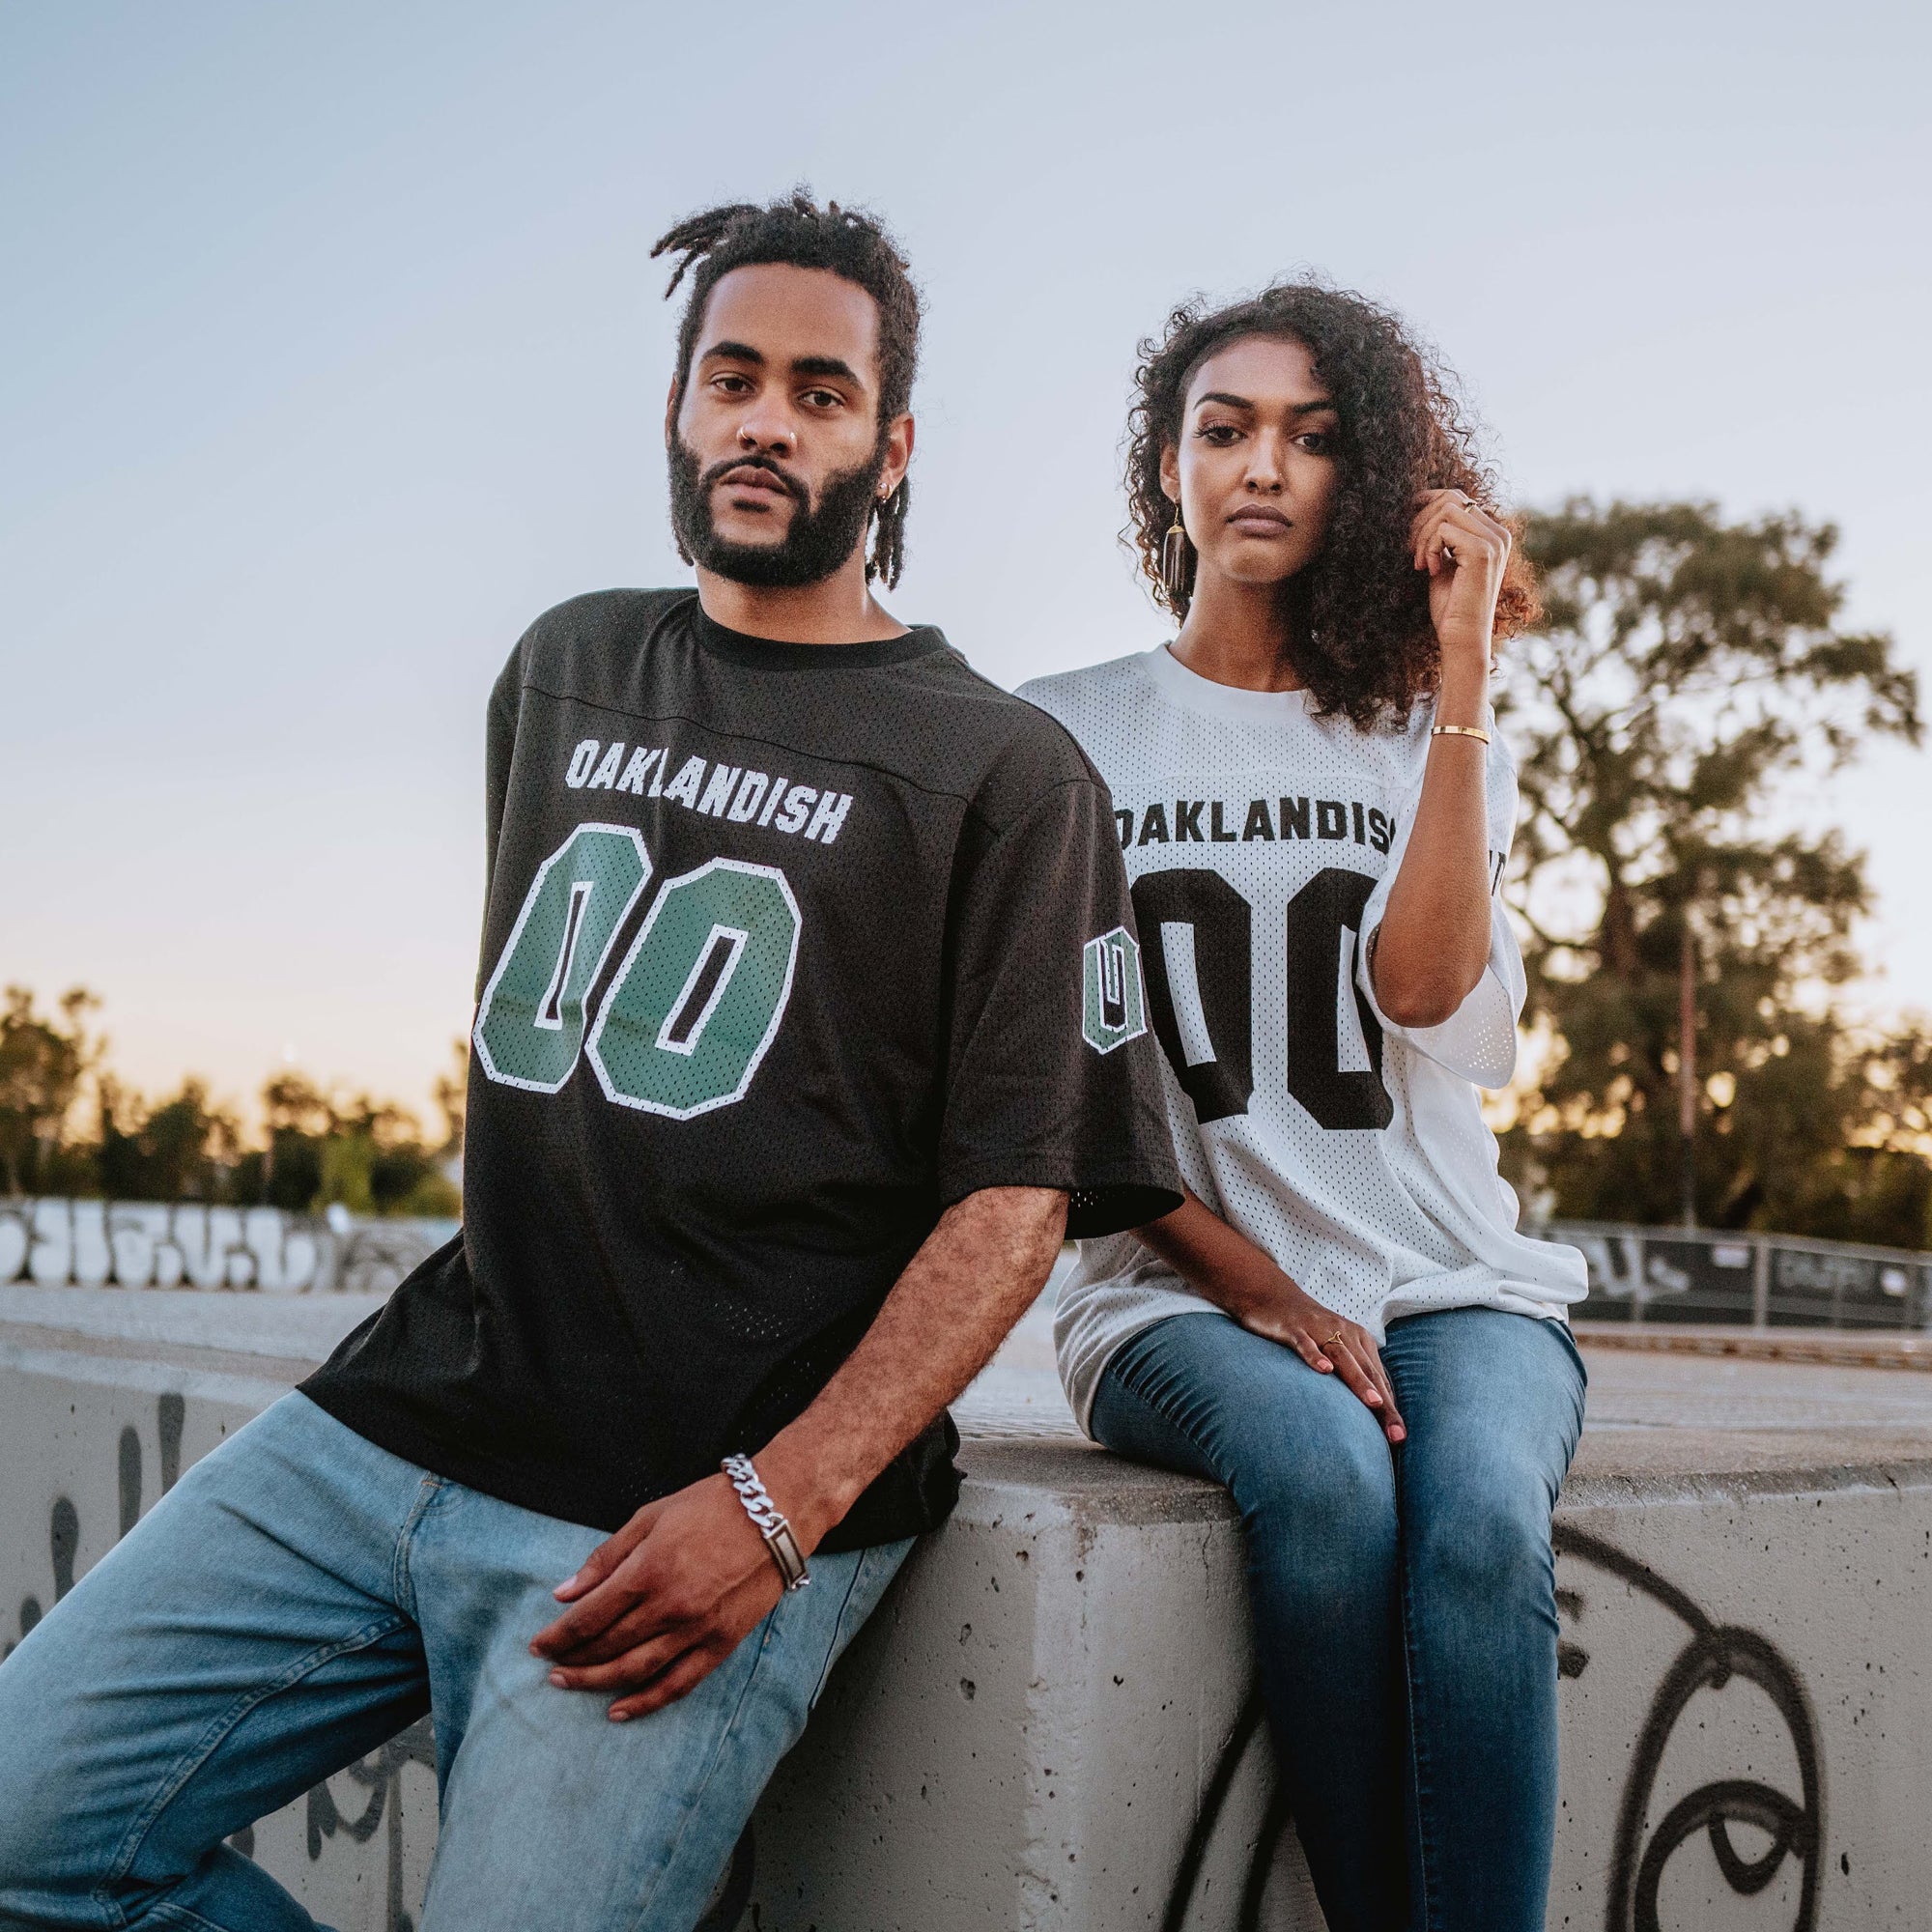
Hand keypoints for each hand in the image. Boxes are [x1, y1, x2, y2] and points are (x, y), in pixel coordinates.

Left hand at [530, 1471, 781, 1721]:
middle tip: (550, 1665)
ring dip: (596, 1682)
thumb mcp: (651, 1516)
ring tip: (571, 1684)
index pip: (589, 1616)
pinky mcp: (721, 1643)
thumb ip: (607, 1556)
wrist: (776, 1513)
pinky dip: (646, 1702)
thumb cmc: (712, 1505)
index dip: (558, 1634)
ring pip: (635, 1670)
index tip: (538, 1644)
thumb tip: (565, 1591)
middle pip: (607, 1646)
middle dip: (572, 1658)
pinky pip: (678, 1683)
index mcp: (648, 1569)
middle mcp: (668, 1606)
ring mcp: (696, 1628)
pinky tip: (619, 1710)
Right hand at [1232, 1269, 1406, 1443]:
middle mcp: (1343, 1333)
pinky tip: (1324, 1370)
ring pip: (1342, 1357)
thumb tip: (1374, 1408)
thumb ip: (1353, 1372)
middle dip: (1384, 1405)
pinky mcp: (1293, 1328)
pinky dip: (1315, 1356)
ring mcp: (1318, 1329)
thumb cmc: (1308, 1330)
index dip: (1390, 1409)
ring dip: (1359, 1381)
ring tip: (1375, 1404)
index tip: (1400, 1438)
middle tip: (1396, 1434)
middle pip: (1367, 1371)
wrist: (1272, 1296)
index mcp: (1358, 1340)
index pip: (1378, 1379)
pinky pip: (1305, 1343)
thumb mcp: (1335, 1349)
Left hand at [1410, 488, 1510, 669]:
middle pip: (1451, 498)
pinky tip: (1430, 571)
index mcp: (1494, 535)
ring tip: (1420, 564)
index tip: (1409, 521)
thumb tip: (1423, 504)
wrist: (1462, 637)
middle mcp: (1499, 534)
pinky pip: (1444, 529)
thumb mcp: (1447, 561)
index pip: (1459, 497)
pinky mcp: (1482, 551)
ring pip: (1446, 510)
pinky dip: (1429, 547)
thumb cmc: (1452, 605)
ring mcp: (1494, 541)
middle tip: (1412, 552)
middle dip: (1422, 521)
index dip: (1429, 503)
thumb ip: (1444, 536)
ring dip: (1423, 536)